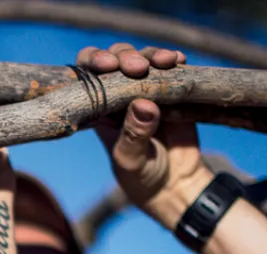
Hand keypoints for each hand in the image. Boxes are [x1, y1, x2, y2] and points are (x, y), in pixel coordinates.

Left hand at [76, 43, 214, 229]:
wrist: (175, 185)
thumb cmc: (141, 177)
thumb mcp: (131, 161)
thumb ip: (134, 135)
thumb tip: (144, 104)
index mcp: (98, 108)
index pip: (86, 75)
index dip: (93, 61)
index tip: (106, 65)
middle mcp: (119, 93)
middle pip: (115, 58)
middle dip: (124, 56)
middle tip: (137, 67)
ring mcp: (147, 89)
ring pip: (143, 58)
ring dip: (151, 55)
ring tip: (165, 61)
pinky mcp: (173, 90)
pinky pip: (173, 68)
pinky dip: (175, 60)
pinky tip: (179, 59)